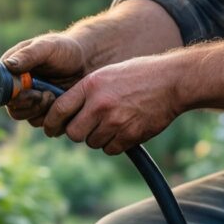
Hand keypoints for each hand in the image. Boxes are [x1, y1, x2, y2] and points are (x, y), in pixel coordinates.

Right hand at [0, 34, 86, 126]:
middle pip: (13, 109)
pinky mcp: (44, 112)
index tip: (30, 90)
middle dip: (30, 105)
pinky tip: (62, 102)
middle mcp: (17, 89)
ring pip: (28, 118)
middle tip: (46, 95)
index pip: (1, 90)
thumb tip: (8, 65)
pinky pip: (43, 123)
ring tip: (55, 95)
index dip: (13, 95)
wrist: (87, 61)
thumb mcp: (46, 47)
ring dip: (43, 111)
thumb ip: (28, 56)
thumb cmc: (65, 49)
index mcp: (11, 71)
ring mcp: (31, 102)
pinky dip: (53, 116)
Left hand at [42, 55, 182, 154]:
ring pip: (92, 143)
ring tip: (113, 122)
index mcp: (91, 85)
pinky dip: (114, 144)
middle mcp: (100, 104)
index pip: (59, 110)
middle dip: (77, 133)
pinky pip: (110, 149)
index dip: (51, 123)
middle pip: (73, 133)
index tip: (50, 129)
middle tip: (86, 127)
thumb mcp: (106, 74)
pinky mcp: (130, 135)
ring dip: (98, 138)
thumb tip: (64, 113)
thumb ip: (85, 92)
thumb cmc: (138, 75)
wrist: (173, 81)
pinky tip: (124, 129)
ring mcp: (115, 121)